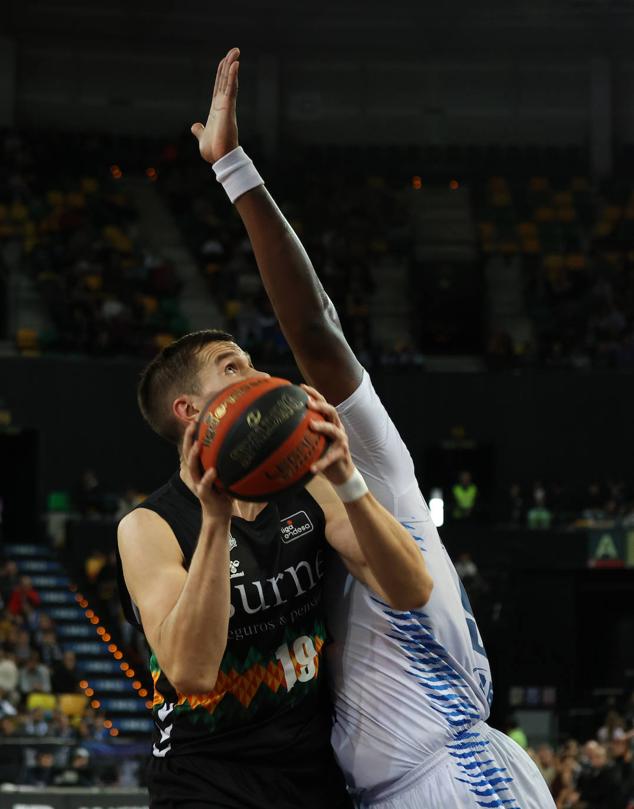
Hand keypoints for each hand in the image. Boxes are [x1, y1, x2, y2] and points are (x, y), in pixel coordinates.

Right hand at [183, 423, 233, 520]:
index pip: (192, 447)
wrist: (219, 514)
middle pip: (188, 453)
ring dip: (194, 456)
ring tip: (198, 445)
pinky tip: (213, 471)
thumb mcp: (225, 473)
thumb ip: (227, 461)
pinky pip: (205, 485)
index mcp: (200, 467)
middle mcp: (196, 474)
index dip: (191, 434)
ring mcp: (199, 484)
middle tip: (193, 425)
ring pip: (193, 468)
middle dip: (188, 439)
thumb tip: (242, 442)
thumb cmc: (224, 491)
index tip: (196, 418)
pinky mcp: (205, 495)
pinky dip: (208, 478)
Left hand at [191, 47, 239, 163]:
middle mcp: (223, 105)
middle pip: (226, 80)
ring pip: (230, 81)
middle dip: (229, 64)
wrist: (220, 159)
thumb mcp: (202, 138)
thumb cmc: (214, 151)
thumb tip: (195, 126)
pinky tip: (235, 64)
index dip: (222, 73)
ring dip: (232, 66)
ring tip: (235, 52)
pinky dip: (233, 76)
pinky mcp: (228, 109)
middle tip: (235, 50)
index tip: (226, 61)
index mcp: (216, 109)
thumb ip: (199, 130)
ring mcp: (226, 106)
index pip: (219, 86)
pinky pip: (231, 89)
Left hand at [302, 384, 355, 485]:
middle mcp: (337, 427)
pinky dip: (321, 463)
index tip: (301, 387)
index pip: (323, 403)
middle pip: (332, 411)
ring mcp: (341, 441)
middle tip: (307, 403)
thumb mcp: (313, 438)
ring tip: (311, 425)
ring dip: (323, 427)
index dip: (314, 394)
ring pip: (334, 430)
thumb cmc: (322, 452)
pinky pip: (330, 458)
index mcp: (329, 421)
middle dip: (320, 405)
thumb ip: (303, 430)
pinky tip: (312, 468)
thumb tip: (278, 424)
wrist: (340, 471)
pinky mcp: (341, 455)